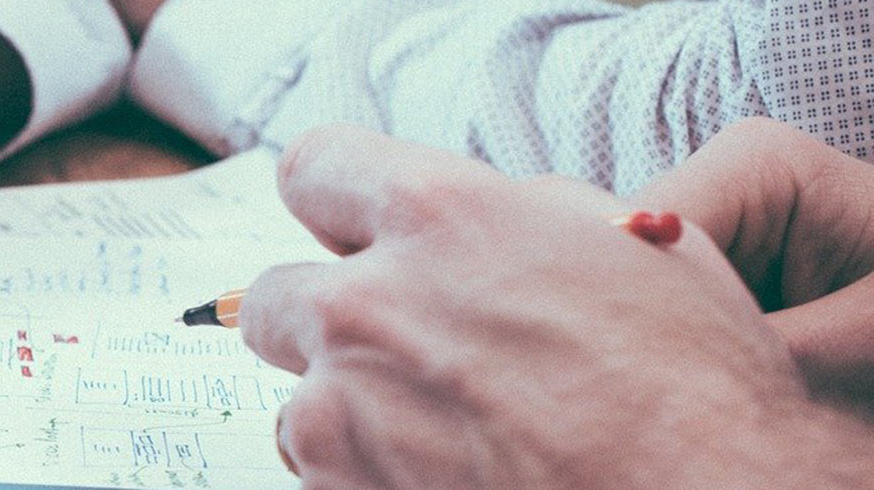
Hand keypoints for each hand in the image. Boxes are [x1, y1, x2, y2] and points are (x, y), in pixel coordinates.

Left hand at [242, 125, 871, 487]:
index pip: (316, 169)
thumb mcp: (628, 248)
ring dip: (356, 416)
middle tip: (405, 357)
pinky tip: (459, 478)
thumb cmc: (695, 390)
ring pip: (302, 404)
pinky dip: (374, 479)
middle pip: (281, 297)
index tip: (354, 232)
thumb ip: (521, 215)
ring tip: (454, 439)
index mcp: (440, 219)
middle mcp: (367, 307)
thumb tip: (479, 216)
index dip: (338, 203)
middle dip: (331, 324)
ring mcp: (340, 412)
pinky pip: (326, 475)